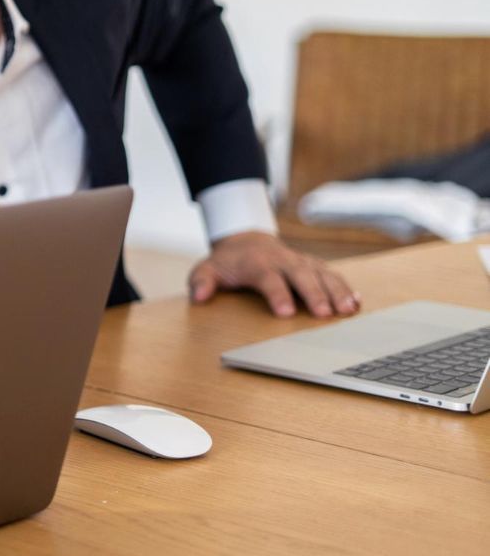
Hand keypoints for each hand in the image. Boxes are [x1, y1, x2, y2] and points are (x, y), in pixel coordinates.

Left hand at [188, 231, 360, 317]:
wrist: (245, 241)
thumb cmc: (228, 262)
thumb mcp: (207, 269)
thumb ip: (201, 282)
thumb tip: (199, 297)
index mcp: (257, 263)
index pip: (268, 278)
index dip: (278, 294)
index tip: (286, 313)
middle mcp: (283, 260)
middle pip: (302, 275)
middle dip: (315, 294)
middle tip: (326, 314)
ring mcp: (301, 261)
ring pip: (322, 274)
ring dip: (337, 291)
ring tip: (348, 310)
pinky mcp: (313, 265)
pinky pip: (332, 274)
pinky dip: (345, 287)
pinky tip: (356, 302)